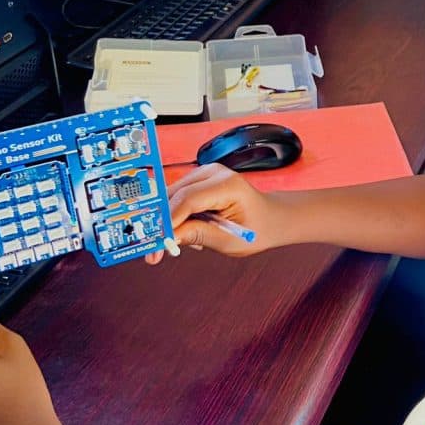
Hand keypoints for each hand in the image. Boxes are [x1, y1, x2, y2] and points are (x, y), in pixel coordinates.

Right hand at [147, 163, 284, 263]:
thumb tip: (168, 237)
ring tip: (179, 244)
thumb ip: (199, 235)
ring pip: (171, 198)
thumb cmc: (258, 228)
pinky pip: (177, 199)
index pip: (188, 199)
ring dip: (168, 222)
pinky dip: (176, 218)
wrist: (272, 218)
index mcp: (228, 185)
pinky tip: (188, 232)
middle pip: (175, 196)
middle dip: (161, 224)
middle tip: (153, 251)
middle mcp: (214, 173)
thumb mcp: (230, 240)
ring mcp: (205, 174)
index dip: (168, 221)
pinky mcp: (198, 181)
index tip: (156, 242)